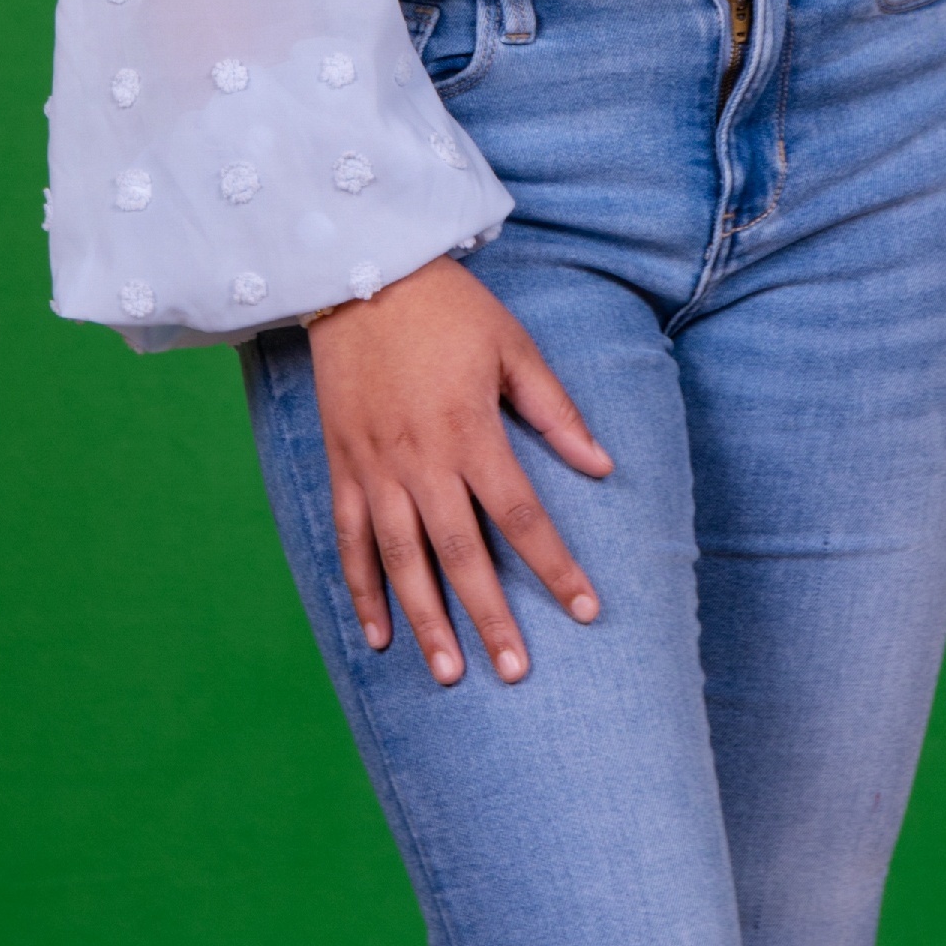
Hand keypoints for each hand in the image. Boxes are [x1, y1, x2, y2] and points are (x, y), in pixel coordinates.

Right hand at [307, 253, 612, 686]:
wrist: (361, 273)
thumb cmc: (449, 309)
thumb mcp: (514, 348)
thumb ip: (554, 412)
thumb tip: (603, 467)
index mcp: (470, 432)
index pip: (521, 516)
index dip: (556, 567)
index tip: (585, 610)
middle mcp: (421, 461)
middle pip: (459, 555)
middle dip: (490, 617)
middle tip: (514, 672)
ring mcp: (375, 468)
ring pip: (401, 561)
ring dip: (427, 621)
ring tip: (451, 672)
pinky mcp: (342, 466)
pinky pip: (350, 541)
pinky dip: (363, 591)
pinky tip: (379, 636)